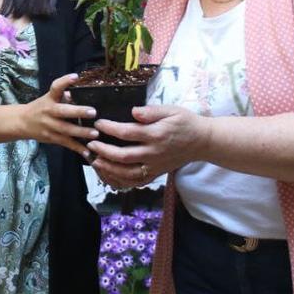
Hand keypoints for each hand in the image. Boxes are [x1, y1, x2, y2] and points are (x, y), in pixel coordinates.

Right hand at [21, 73, 99, 156]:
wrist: (22, 122)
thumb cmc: (41, 108)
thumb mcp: (49, 98)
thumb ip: (63, 96)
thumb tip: (79, 92)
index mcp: (49, 99)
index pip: (55, 87)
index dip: (65, 81)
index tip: (75, 77)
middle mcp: (49, 111)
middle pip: (63, 111)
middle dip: (78, 111)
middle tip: (93, 112)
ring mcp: (50, 126)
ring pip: (66, 130)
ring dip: (81, 132)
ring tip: (95, 133)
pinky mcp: (52, 138)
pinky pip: (66, 143)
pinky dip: (77, 148)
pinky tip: (88, 152)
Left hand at [88, 105, 205, 187]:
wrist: (202, 142)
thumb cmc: (185, 122)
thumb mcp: (171, 110)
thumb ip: (152, 111)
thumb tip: (133, 111)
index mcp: (157, 135)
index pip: (128, 133)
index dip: (110, 128)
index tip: (99, 123)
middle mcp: (154, 153)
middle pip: (124, 157)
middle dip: (104, 151)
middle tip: (91, 144)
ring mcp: (155, 166)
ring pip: (127, 173)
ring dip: (109, 169)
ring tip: (95, 161)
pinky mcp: (156, 174)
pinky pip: (135, 182)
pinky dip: (120, 181)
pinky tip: (108, 174)